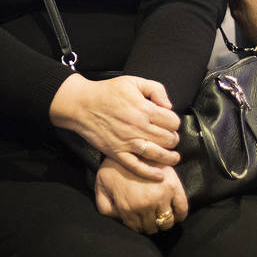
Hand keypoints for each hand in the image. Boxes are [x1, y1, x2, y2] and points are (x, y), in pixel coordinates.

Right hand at [50, 74, 180, 178]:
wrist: (81, 104)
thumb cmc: (107, 92)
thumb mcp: (133, 81)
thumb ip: (155, 89)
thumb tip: (169, 106)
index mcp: (144, 109)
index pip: (172, 121)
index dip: (174, 122)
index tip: (170, 123)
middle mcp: (138, 127)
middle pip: (168, 139)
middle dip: (173, 139)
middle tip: (171, 138)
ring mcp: (128, 142)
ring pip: (157, 155)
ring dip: (169, 158)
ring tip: (173, 157)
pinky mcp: (117, 153)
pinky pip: (137, 167)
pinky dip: (150, 173)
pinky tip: (159, 175)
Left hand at [94, 157, 188, 234]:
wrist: (130, 143)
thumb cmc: (113, 165)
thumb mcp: (101, 186)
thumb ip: (105, 207)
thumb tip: (118, 219)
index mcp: (128, 208)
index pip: (137, 228)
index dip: (139, 226)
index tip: (140, 222)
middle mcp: (146, 205)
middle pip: (152, 227)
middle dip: (150, 225)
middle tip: (150, 218)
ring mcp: (161, 196)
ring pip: (167, 222)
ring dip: (164, 222)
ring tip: (161, 216)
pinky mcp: (174, 187)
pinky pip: (182, 209)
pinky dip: (180, 216)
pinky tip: (175, 214)